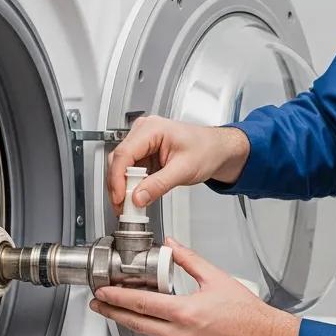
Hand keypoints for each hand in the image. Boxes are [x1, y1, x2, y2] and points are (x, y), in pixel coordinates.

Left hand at [88, 239, 299, 335]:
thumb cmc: (247, 314)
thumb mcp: (216, 279)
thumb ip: (189, 261)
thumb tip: (171, 247)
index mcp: (186, 313)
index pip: (142, 304)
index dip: (118, 297)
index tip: (104, 291)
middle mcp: (181, 334)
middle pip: (136, 323)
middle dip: (113, 312)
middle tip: (99, 304)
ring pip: (148, 332)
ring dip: (131, 320)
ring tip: (120, 309)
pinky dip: (153, 328)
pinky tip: (152, 319)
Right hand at [107, 115, 250, 212]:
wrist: (218, 150)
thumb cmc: (207, 150)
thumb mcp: (183, 170)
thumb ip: (158, 185)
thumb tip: (138, 197)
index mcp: (152, 129)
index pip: (124, 154)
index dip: (117, 178)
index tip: (120, 198)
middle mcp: (144, 132)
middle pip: (119, 160)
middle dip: (118, 186)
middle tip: (123, 207)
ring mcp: (143, 142)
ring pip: (122, 167)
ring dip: (124, 187)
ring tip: (129, 205)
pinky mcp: (145, 153)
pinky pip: (131, 170)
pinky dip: (132, 185)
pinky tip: (136, 196)